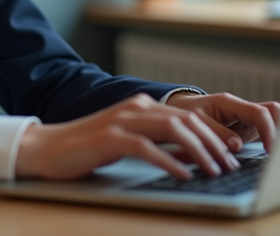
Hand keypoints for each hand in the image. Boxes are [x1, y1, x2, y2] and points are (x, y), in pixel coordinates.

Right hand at [14, 92, 279, 181]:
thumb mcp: (130, 142)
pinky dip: (169, 161)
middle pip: (186, 119)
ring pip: (171, 129)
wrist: (48, 148)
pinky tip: (183, 174)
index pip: (188, 115)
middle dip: (213, 142)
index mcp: (142, 106)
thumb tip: (192, 156)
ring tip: (213, 169)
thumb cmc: (89, 148)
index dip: (214, 133)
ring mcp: (121, 121)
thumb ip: (158, 143)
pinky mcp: (109, 138)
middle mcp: (135, 108)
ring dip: (198, 151)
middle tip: (229, 163)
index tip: (231, 152)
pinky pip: (147, 148)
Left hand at [164, 91, 279, 154]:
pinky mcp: (245, 130)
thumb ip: (215, 132)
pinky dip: (270, 143)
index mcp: (228, 103)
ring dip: (279, 136)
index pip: (258, 113)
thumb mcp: (194, 121)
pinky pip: (265, 133)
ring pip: (273, 121)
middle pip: (274, 112)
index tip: (271, 151)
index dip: (268, 131)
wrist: (177, 109)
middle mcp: (241, 109)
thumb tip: (236, 146)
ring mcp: (245, 120)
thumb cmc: (183, 112)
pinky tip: (272, 158)